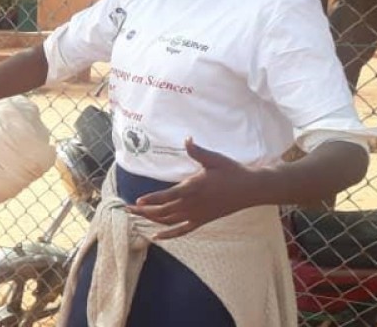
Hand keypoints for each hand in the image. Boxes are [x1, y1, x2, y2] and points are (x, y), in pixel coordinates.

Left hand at [127, 138, 259, 239]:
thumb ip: (198, 151)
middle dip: (143, 210)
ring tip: (135, 216)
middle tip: (126, 208)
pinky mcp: (202, 221)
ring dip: (150, 219)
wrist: (250, 190)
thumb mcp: (215, 159)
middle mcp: (193, 204)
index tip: (138, 200)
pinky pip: (181, 231)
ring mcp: (196, 214)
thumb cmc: (232, 172)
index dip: (153, 199)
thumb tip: (187, 139)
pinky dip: (168, 235)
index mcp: (194, 188)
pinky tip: (155, 237)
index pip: (169, 195)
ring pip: (168, 221)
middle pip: (163, 211)